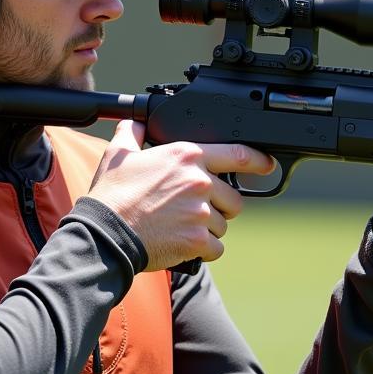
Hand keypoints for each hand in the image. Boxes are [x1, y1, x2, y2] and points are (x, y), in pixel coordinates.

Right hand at [85, 121, 274, 271]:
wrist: (106, 233)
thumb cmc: (112, 195)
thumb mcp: (119, 154)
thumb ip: (134, 133)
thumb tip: (136, 123)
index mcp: (187, 156)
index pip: (237, 155)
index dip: (257, 161)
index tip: (266, 165)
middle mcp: (199, 181)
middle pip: (234, 198)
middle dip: (222, 207)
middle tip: (197, 212)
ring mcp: (201, 212)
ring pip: (223, 225)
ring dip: (208, 230)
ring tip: (181, 229)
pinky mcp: (197, 239)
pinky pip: (216, 248)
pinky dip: (203, 251)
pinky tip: (184, 246)